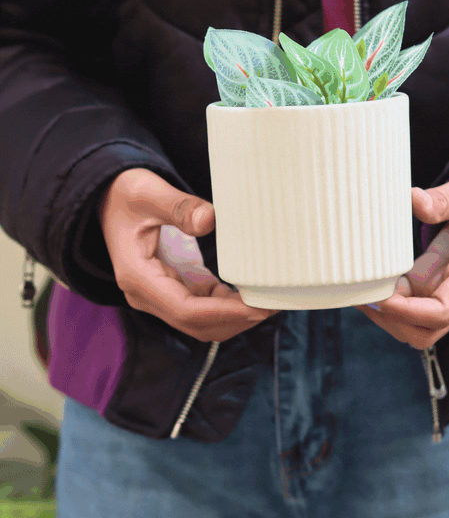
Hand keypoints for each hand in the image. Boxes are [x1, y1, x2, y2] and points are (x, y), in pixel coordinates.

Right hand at [99, 168, 278, 341]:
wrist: (105, 198)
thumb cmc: (124, 194)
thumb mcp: (148, 192)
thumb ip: (178, 206)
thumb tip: (210, 219)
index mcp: (138, 277)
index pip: (187, 311)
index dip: (226, 313)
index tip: (258, 305)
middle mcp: (145, 294)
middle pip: (196, 325)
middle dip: (236, 320)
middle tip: (274, 304)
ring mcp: (156, 295)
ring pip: (200, 322)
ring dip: (233, 316)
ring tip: (267, 299)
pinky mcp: (168, 289)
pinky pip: (200, 308)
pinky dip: (225, 305)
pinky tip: (247, 291)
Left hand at [355, 171, 448, 348]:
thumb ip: (444, 199)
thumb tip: (413, 199)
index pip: (442, 310)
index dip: (406, 311)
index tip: (379, 297)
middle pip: (427, 330)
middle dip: (392, 320)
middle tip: (363, 296)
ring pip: (418, 325)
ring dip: (389, 315)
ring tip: (361, 292)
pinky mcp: (441, 288)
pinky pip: (415, 308)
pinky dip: (392, 302)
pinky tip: (371, 284)